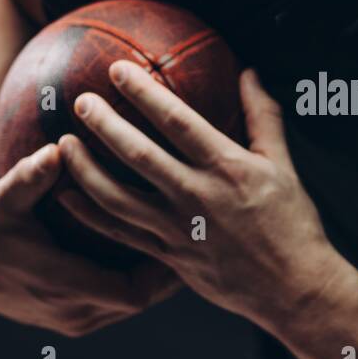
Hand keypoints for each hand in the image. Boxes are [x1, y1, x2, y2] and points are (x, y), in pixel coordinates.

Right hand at [0, 143, 183, 336]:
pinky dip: (141, 282)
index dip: (165, 270)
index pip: (133, 291)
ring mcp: (76, 322)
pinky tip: (163, 252)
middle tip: (200, 236)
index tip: (188, 237)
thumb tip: (53, 152)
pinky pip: (121, 304)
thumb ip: (28, 178)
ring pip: (135, 304)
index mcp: (62, 286)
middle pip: (143, 299)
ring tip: (190, 243)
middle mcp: (73, 314)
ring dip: (159, 279)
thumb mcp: (3, 199)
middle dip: (171, 272)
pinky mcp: (77, 320)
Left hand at [56, 64, 346, 323]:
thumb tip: (250, 72)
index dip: (144, 92)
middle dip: (104, 124)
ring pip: (118, 197)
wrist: (293, 289)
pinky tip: (67, 196)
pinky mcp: (169, 256)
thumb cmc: (293, 223)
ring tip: (64, 144)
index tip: (117, 69)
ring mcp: (179, 229)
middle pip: (137, 155)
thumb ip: (263, 116)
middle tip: (80, 101)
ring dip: (85, 168)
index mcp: (228, 167)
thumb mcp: (283, 165)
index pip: (177, 121)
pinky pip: (120, 233)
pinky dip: (89, 214)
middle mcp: (198, 196)